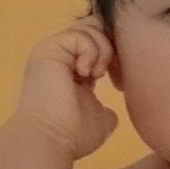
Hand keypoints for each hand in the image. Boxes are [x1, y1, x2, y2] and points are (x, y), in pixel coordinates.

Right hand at [15, 16, 118, 158]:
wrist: (51, 139)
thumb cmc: (72, 135)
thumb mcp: (99, 120)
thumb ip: (105, 110)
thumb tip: (111, 112)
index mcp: (71, 71)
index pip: (96, 47)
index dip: (113, 54)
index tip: (118, 78)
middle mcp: (61, 57)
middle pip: (94, 30)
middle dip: (110, 46)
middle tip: (110, 72)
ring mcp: (54, 50)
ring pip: (90, 29)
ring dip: (102, 50)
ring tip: (97, 75)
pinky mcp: (50, 47)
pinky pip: (80, 35)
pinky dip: (91, 52)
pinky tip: (87, 73)